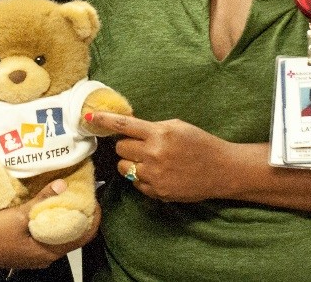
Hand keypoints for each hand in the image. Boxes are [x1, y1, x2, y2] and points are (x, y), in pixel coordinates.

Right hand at [0, 179, 100, 268]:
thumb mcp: (19, 215)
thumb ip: (42, 200)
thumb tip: (63, 185)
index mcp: (48, 252)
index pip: (82, 238)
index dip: (92, 220)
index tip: (96, 202)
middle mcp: (45, 257)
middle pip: (72, 237)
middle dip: (80, 217)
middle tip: (82, 195)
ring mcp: (34, 255)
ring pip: (58, 236)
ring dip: (64, 218)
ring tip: (68, 197)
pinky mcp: (25, 250)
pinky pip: (46, 236)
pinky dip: (51, 222)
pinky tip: (47, 207)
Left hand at [85, 111, 231, 202]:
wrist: (221, 169)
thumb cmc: (200, 143)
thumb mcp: (177, 126)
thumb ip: (152, 127)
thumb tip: (128, 128)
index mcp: (159, 133)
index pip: (124, 125)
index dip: (104, 121)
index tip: (89, 118)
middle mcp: (154, 154)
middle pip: (120, 148)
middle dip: (126, 145)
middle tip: (140, 145)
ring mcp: (154, 175)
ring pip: (125, 167)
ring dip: (131, 162)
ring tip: (150, 160)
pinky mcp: (157, 192)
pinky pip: (136, 183)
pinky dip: (142, 177)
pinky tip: (159, 173)